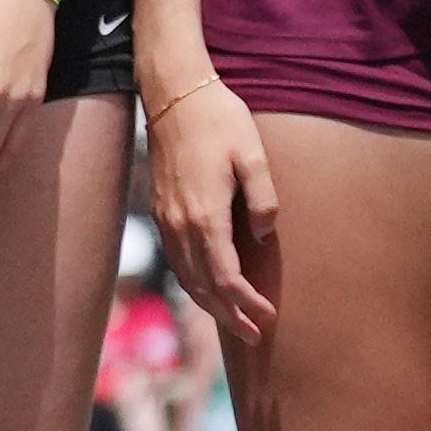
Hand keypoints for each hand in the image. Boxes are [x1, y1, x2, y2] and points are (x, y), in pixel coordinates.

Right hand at [145, 73, 278, 342]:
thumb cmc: (219, 120)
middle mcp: (181, 225)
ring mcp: (168, 219)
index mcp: (206, 216)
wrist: (174, 94)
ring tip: (234, 320)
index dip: (247, 303)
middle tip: (254, 335)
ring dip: (210, 305)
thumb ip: (263, 199)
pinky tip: (208, 287)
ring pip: (186, 278)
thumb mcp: (252, 154)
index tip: (268, 317)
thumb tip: (264, 235)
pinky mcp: (162, 211)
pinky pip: (177, 261)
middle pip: (204, 287)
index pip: (226, 278)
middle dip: (229, 316)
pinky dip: (194, 283)